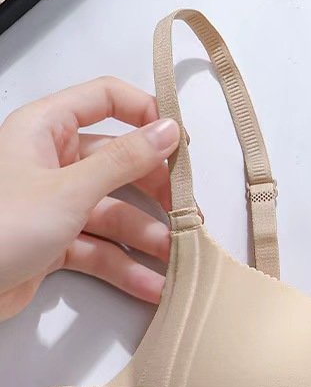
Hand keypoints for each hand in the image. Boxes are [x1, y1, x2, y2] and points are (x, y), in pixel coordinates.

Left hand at [0, 76, 180, 320]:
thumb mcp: (70, 189)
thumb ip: (124, 160)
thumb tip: (167, 130)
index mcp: (45, 129)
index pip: (105, 100)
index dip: (146, 114)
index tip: (182, 143)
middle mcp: (51, 162)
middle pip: (120, 164)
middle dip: (157, 192)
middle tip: (188, 213)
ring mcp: (55, 204)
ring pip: (115, 213)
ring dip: (147, 239)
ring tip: (176, 260)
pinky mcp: (55, 242)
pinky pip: (101, 250)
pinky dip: (126, 268)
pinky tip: (152, 286)